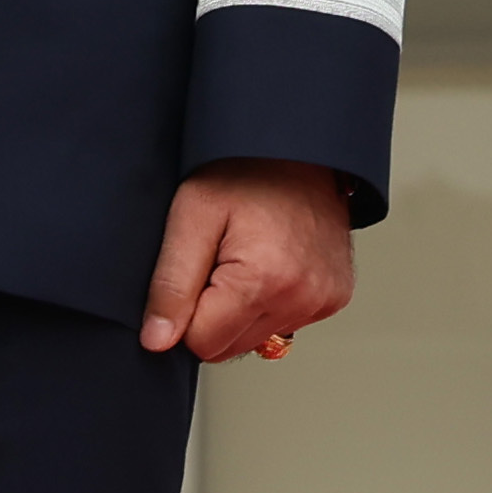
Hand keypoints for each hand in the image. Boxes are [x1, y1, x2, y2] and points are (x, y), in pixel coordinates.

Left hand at [144, 158, 356, 358]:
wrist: (300, 145)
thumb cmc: (247, 169)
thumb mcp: (191, 215)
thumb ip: (170, 284)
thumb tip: (157, 341)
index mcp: (265, 280)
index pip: (201, 344)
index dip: (186, 312)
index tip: (199, 269)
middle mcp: (303, 297)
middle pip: (229, 347)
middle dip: (215, 313)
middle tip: (222, 259)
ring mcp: (324, 299)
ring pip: (256, 339)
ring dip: (243, 309)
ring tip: (248, 257)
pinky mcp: (334, 297)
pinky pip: (284, 323)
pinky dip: (270, 302)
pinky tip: (270, 264)